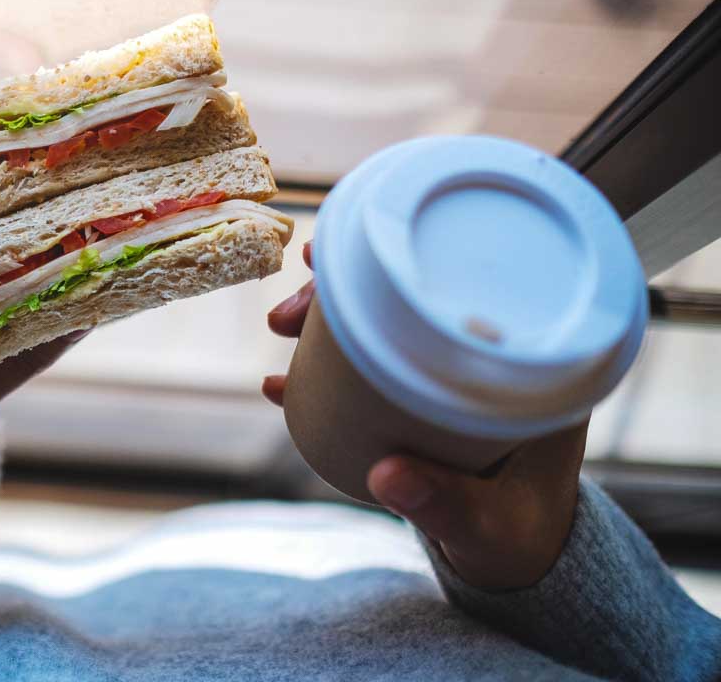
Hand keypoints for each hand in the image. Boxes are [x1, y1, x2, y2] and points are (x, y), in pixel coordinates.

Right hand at [263, 242, 585, 590]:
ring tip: (280, 327)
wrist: (517, 554)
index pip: (469, 286)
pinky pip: (369, 362)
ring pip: (384, 321)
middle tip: (287, 314)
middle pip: (412, 293)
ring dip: (329, 319)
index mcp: (530, 362)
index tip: (350, 255)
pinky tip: (279, 381)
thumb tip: (383, 476)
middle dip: (346, 291)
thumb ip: (444, 504)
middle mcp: (487, 350)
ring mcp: (447, 368)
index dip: (408, 262)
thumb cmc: (522, 536)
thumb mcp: (490, 525)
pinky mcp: (416, 391)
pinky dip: (325, 365)